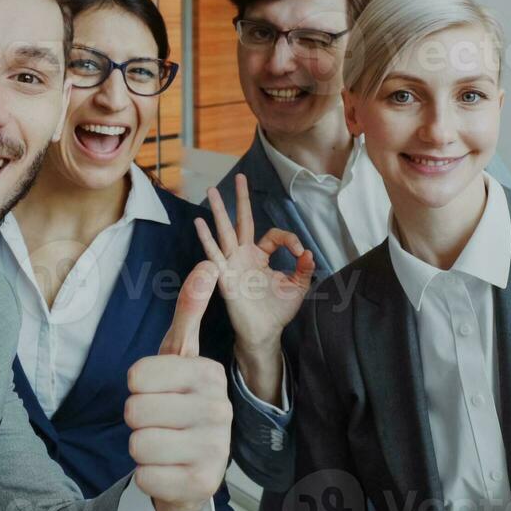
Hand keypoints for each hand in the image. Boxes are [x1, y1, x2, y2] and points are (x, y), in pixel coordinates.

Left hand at [126, 261, 233, 510]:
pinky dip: (148, 476)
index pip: (137, 375)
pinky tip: (168, 471)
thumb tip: (207, 264)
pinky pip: (145, 476)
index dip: (136, 387)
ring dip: (141, 449)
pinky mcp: (204, 485)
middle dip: (136, 420)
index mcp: (210, 373)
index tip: (157, 392)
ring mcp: (217, 450)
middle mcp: (220, 409)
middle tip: (159, 423)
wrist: (188, 468)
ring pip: (137, 443)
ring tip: (164, 447)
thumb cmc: (177, 404)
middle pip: (134, 410)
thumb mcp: (177, 356)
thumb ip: (188, 311)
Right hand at [197, 175, 315, 402]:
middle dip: (241, 199)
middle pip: (242, 222)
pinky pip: (214, 255)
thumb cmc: (278, 311)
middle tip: (239, 176)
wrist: (265, 333)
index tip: (302, 254)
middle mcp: (245, 256)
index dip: (289, 240)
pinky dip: (207, 239)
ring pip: (225, 232)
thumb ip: (304, 269)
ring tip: (212, 190)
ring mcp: (233, 264)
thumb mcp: (298, 287)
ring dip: (220, 211)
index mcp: (261, 257)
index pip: (272, 235)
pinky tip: (200, 224)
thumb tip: (310, 252)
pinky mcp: (225, 276)